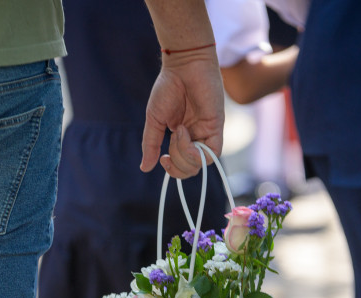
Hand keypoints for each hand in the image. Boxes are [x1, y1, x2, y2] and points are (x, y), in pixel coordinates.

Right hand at [141, 49, 224, 178]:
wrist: (183, 65)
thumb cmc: (168, 87)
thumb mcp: (155, 120)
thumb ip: (151, 144)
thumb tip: (144, 168)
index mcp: (183, 136)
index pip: (182, 165)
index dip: (173, 169)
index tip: (162, 159)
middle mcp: (197, 137)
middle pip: (191, 168)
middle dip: (177, 165)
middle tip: (168, 148)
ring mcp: (207, 132)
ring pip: (200, 163)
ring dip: (184, 155)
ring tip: (177, 132)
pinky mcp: (216, 126)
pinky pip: (211, 152)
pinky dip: (195, 151)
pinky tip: (184, 134)